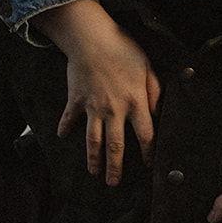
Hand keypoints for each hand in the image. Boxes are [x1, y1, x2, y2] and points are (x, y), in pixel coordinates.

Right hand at [33, 0, 160, 186]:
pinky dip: (65, 127)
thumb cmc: (124, 50)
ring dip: (93, 159)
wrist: (92, 39)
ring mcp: (93, 108)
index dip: (148, 153)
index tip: (149, 164)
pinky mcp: (76, 100)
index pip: (145, 135)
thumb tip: (159, 112)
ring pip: (93, 140)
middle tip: (113, 183)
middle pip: (115, 146)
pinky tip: (62, 137)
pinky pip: (69, 117)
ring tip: (93, 172)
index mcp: (135, 103)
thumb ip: (155, 91)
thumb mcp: (148, 68)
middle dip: (115, 167)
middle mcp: (114, 111)